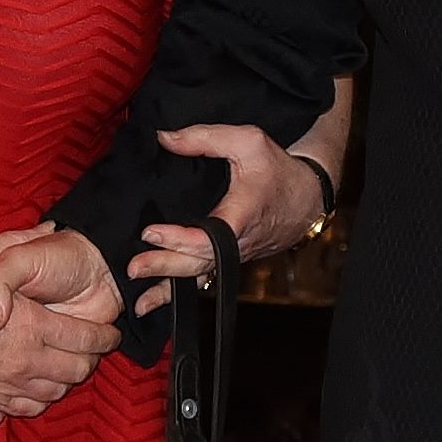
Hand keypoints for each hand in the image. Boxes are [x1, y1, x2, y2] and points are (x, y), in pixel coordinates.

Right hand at [0, 231, 119, 419]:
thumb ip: (19, 241)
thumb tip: (48, 229)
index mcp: (29, 326)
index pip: (83, 340)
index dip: (102, 338)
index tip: (110, 333)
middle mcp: (20, 361)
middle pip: (73, 372)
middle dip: (89, 361)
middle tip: (94, 350)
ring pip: (49, 394)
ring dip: (64, 382)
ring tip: (70, 367)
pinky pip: (19, 409)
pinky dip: (34, 402)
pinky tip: (36, 388)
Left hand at [127, 125, 326, 315]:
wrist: (308, 197)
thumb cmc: (278, 169)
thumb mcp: (248, 141)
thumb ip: (205, 137)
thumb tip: (165, 138)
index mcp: (239, 217)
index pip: (205, 238)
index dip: (176, 238)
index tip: (150, 232)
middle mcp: (237, 244)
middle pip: (197, 264)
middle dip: (164, 268)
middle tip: (133, 269)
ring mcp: (234, 256)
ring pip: (199, 276)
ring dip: (168, 289)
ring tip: (139, 303)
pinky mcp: (231, 259)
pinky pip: (204, 276)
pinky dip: (180, 290)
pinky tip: (157, 301)